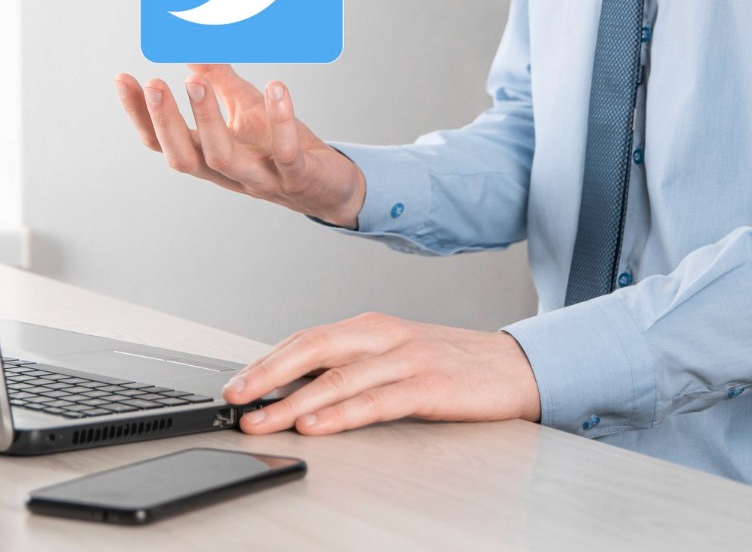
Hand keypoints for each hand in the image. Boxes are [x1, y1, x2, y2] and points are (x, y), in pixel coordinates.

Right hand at [114, 64, 366, 227]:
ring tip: (195, 82)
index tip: (122, 78)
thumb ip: (218, 81)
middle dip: (165, 121)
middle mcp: (228, 174)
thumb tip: (190, 49)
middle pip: (184, 156)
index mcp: (209, 156)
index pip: (163, 142)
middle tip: (153, 82)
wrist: (329, 186)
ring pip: (224, 159)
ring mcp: (261, 178)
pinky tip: (275, 87)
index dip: (140, 114)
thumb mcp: (245, 108)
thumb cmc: (278, 146)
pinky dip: (281, 122)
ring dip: (207, 121)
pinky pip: (286, 154)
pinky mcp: (297, 178)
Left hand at [221, 312, 541, 434]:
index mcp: (371, 327)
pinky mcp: (430, 388)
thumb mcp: (395, 356)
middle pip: (312, 348)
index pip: (306, 339)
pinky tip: (316, 424)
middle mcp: (384, 337)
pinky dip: (341, 414)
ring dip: (293, 401)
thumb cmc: (451, 365)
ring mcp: (407, 360)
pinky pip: (376, 402)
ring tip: (262, 419)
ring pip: (338, 378)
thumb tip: (295, 390)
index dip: (266, 361)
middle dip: (267, 375)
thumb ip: (352, 368)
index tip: (235, 384)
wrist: (517, 367)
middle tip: (234, 397)